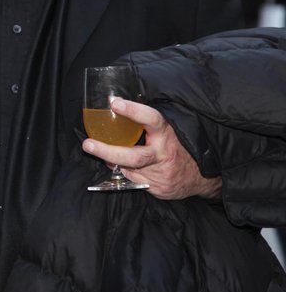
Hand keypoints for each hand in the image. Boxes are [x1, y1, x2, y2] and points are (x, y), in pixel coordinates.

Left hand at [82, 98, 221, 199]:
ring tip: (101, 151)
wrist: (203, 177)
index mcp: (168, 135)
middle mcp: (164, 155)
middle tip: (88, 144)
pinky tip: (125, 166)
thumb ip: (148, 124)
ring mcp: (161, 175)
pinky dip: (125, 171)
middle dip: (108, 151)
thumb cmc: (180, 147)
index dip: (133, 110)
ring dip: (113, 160)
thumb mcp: (169, 131)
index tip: (114, 102)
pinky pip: (132, 180)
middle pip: (133, 156)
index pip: (151, 119)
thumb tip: (116, 107)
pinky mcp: (157, 189)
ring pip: (128, 169)